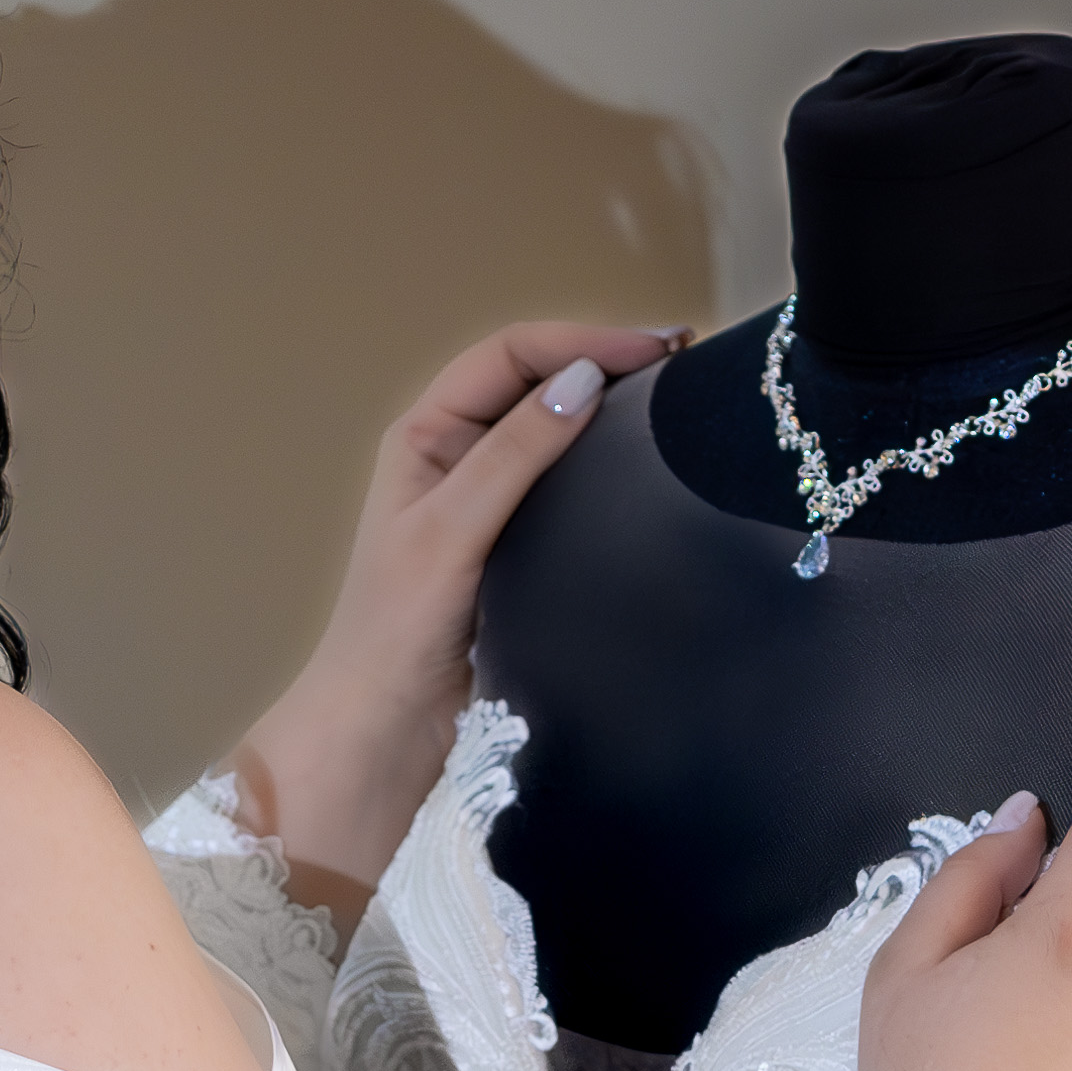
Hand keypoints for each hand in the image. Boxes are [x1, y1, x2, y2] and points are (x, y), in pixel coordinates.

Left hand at [227, 320, 682, 904]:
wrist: (386, 730)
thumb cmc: (396, 629)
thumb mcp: (451, 531)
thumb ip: (513, 454)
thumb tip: (583, 379)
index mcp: (426, 435)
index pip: (510, 356)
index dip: (580, 340)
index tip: (656, 350)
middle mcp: (458, 457)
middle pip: (538, 383)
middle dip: (606, 361)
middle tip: (685, 363)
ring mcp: (491, 504)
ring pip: (558, 433)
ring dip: (615, 410)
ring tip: (681, 404)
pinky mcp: (520, 549)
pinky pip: (571, 488)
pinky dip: (611, 465)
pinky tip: (653, 470)